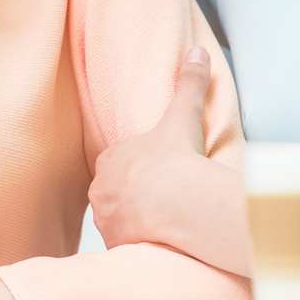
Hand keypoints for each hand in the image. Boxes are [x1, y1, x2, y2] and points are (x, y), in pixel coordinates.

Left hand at [89, 47, 211, 248]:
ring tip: (162, 225)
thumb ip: (189, 83)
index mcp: (111, 159)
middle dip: (133, 198)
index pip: (117, 164)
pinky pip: (126, 245)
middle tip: (161, 201)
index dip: (137, 169)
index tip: (156, 175)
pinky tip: (159, 243)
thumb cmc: (176, 159)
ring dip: (135, 223)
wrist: (176, 201)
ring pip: (119, 221)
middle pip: (115, 194)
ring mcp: (107, 219)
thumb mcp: (182, 115)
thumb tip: (198, 53)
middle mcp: (102, 189)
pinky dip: (139, 245)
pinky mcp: (118, 244)